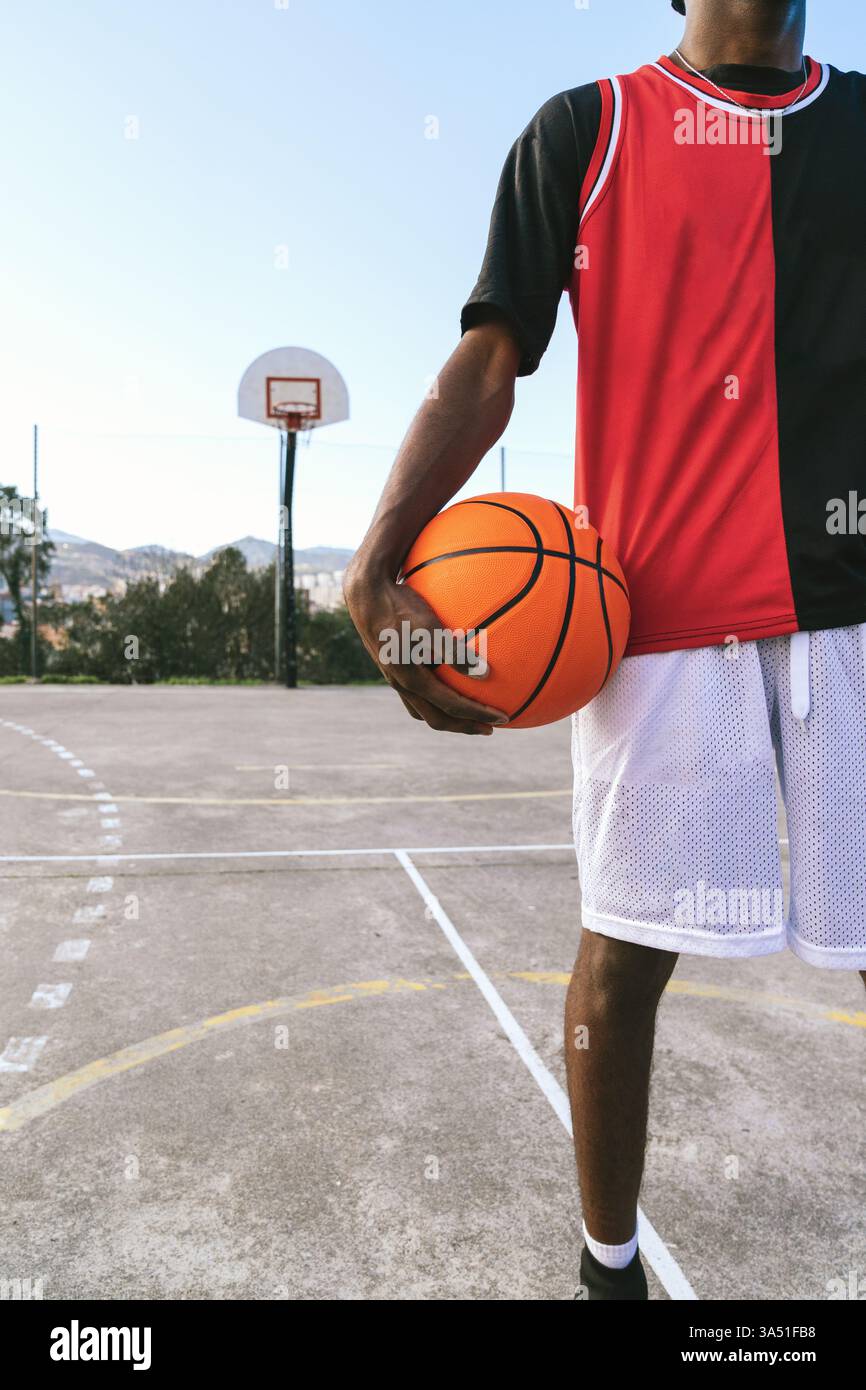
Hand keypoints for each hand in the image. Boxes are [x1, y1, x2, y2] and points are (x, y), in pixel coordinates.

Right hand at [344, 563, 507, 734]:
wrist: (365, 594)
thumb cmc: (399, 606)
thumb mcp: (428, 627)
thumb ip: (454, 652)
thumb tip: (485, 674)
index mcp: (411, 680)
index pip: (450, 707)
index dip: (477, 716)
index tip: (501, 719)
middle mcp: (401, 684)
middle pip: (435, 718)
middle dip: (464, 725)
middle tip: (489, 728)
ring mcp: (395, 676)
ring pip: (423, 709)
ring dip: (448, 715)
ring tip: (468, 713)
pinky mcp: (393, 665)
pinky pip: (417, 691)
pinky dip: (435, 697)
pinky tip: (447, 679)